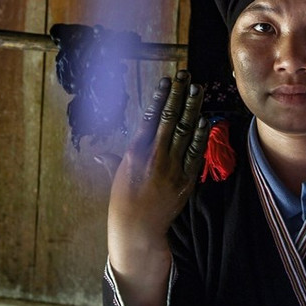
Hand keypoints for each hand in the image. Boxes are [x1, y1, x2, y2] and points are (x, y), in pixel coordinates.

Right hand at [102, 71, 209, 257]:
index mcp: (136, 152)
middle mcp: (156, 156)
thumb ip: (113, 161)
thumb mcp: (116, 178)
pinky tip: (205, 119)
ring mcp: (173, 167)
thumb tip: (101, 153)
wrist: (139, 229)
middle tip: (187, 76)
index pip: (150, 117)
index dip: (160, 97)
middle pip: (170, 119)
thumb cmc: (123, 203)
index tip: (166, 80)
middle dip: (179, 96)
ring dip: (193, 108)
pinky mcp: (186, 179)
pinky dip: (200, 135)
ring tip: (198, 89)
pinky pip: (196, 153)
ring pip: (185, 131)